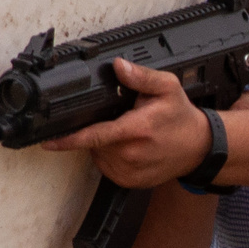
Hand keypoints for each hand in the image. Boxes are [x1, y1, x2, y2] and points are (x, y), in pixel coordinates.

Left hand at [42, 60, 214, 187]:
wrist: (199, 148)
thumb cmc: (181, 118)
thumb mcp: (167, 88)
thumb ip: (141, 76)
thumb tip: (119, 66)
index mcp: (137, 130)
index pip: (95, 135)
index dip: (70, 139)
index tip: (49, 142)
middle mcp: (132, 154)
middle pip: (95, 143)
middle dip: (100, 129)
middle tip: (122, 120)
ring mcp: (131, 171)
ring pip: (99, 156)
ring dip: (103, 145)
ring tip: (128, 134)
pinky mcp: (131, 181)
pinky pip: (107, 168)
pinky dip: (110, 157)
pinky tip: (128, 148)